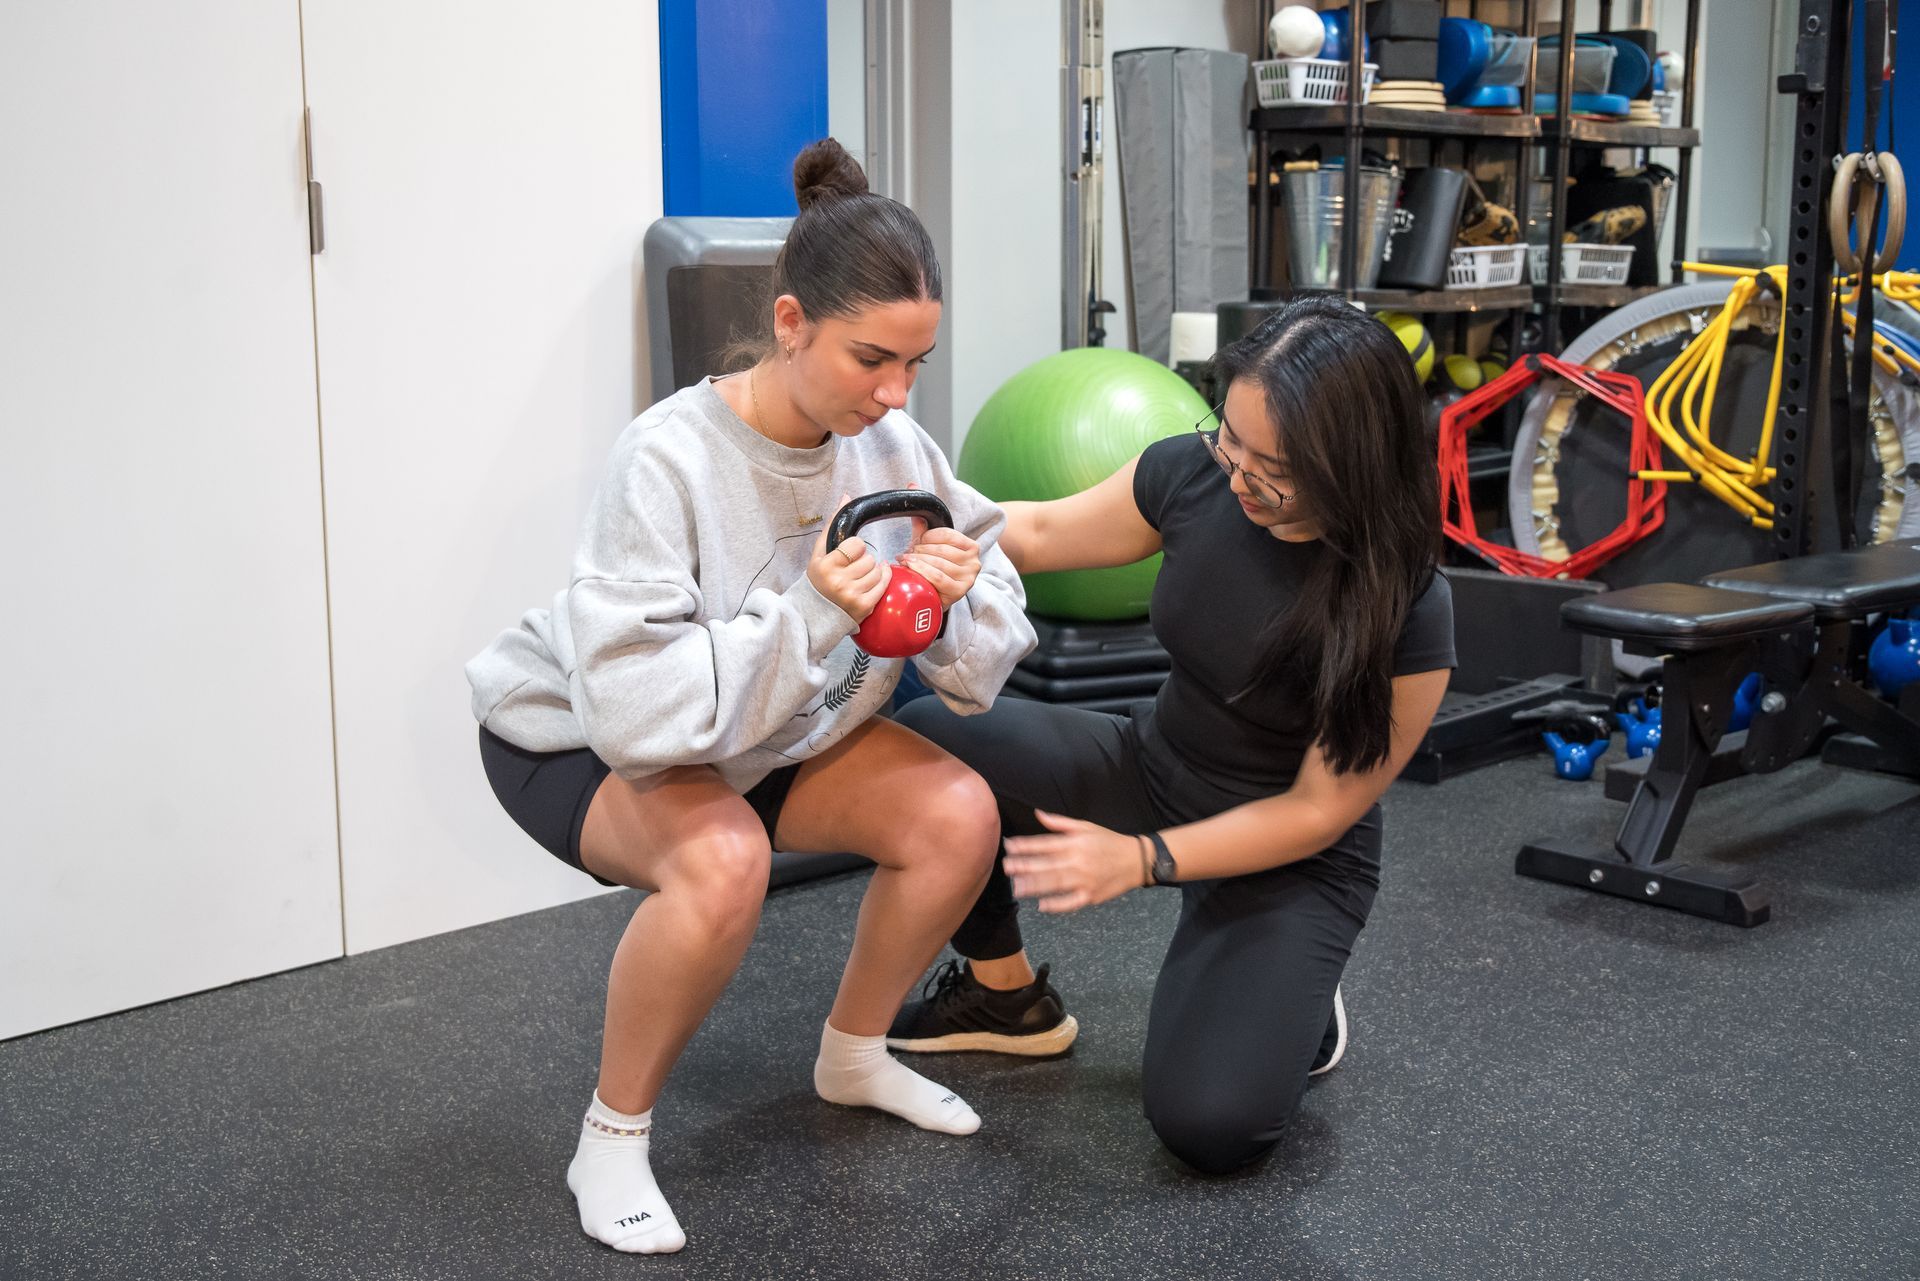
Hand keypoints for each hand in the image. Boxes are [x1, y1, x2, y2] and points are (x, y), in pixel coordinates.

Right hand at [809, 494, 891, 621]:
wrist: (814, 615)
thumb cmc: (818, 581)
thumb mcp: (818, 554)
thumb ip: (833, 525)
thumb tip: (846, 497)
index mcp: (826, 566)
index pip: (856, 545)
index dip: (856, 548)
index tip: (849, 554)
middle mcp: (838, 581)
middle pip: (869, 558)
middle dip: (864, 560)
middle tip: (854, 568)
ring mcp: (852, 595)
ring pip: (877, 571)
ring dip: (873, 571)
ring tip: (861, 575)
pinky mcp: (864, 607)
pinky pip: (883, 585)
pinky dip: (883, 579)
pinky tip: (874, 578)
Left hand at [899, 527, 980, 609]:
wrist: (935, 597)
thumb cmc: (934, 571)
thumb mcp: (930, 549)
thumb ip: (923, 531)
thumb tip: (915, 511)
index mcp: (971, 547)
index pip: (947, 534)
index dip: (927, 536)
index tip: (916, 541)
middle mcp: (974, 562)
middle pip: (942, 549)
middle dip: (920, 550)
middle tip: (906, 553)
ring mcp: (969, 578)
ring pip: (938, 563)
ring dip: (917, 561)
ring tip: (905, 561)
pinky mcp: (959, 591)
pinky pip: (938, 577)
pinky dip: (921, 571)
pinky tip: (910, 569)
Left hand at [1003, 811, 1146, 913]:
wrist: (1136, 861)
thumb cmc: (1108, 841)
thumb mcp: (1086, 826)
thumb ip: (1059, 823)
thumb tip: (1038, 814)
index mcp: (1075, 842)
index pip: (1045, 844)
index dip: (1026, 845)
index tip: (1009, 846)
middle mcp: (1078, 860)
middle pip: (1047, 864)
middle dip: (1025, 866)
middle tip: (1006, 867)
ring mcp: (1084, 880)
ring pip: (1055, 884)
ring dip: (1035, 886)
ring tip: (1017, 887)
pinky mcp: (1091, 896)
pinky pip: (1071, 902)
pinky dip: (1057, 905)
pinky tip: (1042, 905)